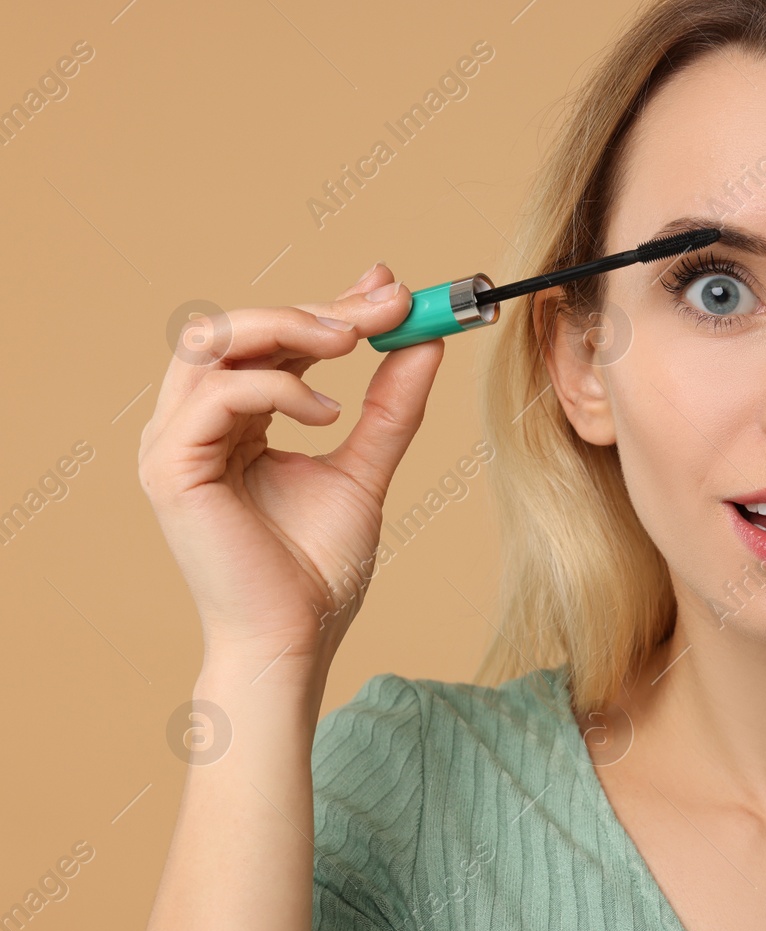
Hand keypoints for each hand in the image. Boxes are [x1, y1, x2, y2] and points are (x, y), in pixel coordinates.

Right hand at [138, 263, 443, 666]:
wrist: (296, 638)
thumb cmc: (319, 569)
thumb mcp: (366, 469)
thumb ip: (390, 408)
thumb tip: (426, 342)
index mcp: (231, 421)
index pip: (270, 339)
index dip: (327, 304)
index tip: (389, 287)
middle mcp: (192, 423)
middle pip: (238, 326)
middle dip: (318, 307)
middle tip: (387, 303)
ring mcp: (173, 442)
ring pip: (214, 341)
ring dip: (290, 328)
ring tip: (352, 343)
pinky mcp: (169, 466)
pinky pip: (218, 394)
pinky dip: (278, 388)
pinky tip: (328, 415)